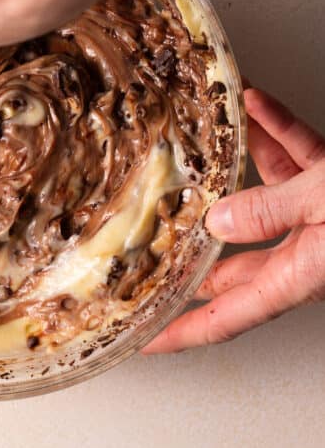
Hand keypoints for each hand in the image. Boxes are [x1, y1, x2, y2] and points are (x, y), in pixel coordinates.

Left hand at [143, 88, 324, 353]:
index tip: (141, 343)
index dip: (181, 334)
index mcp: (301, 275)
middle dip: (193, 255)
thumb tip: (217, 219)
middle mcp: (308, 253)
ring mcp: (324, 219)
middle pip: (235, 262)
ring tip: (199, 149)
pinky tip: (257, 105)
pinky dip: (279, 132)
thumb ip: (272, 212)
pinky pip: (300, 160)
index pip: (226, 317)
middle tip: (149, 252)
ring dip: (236, 170)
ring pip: (266, 199)